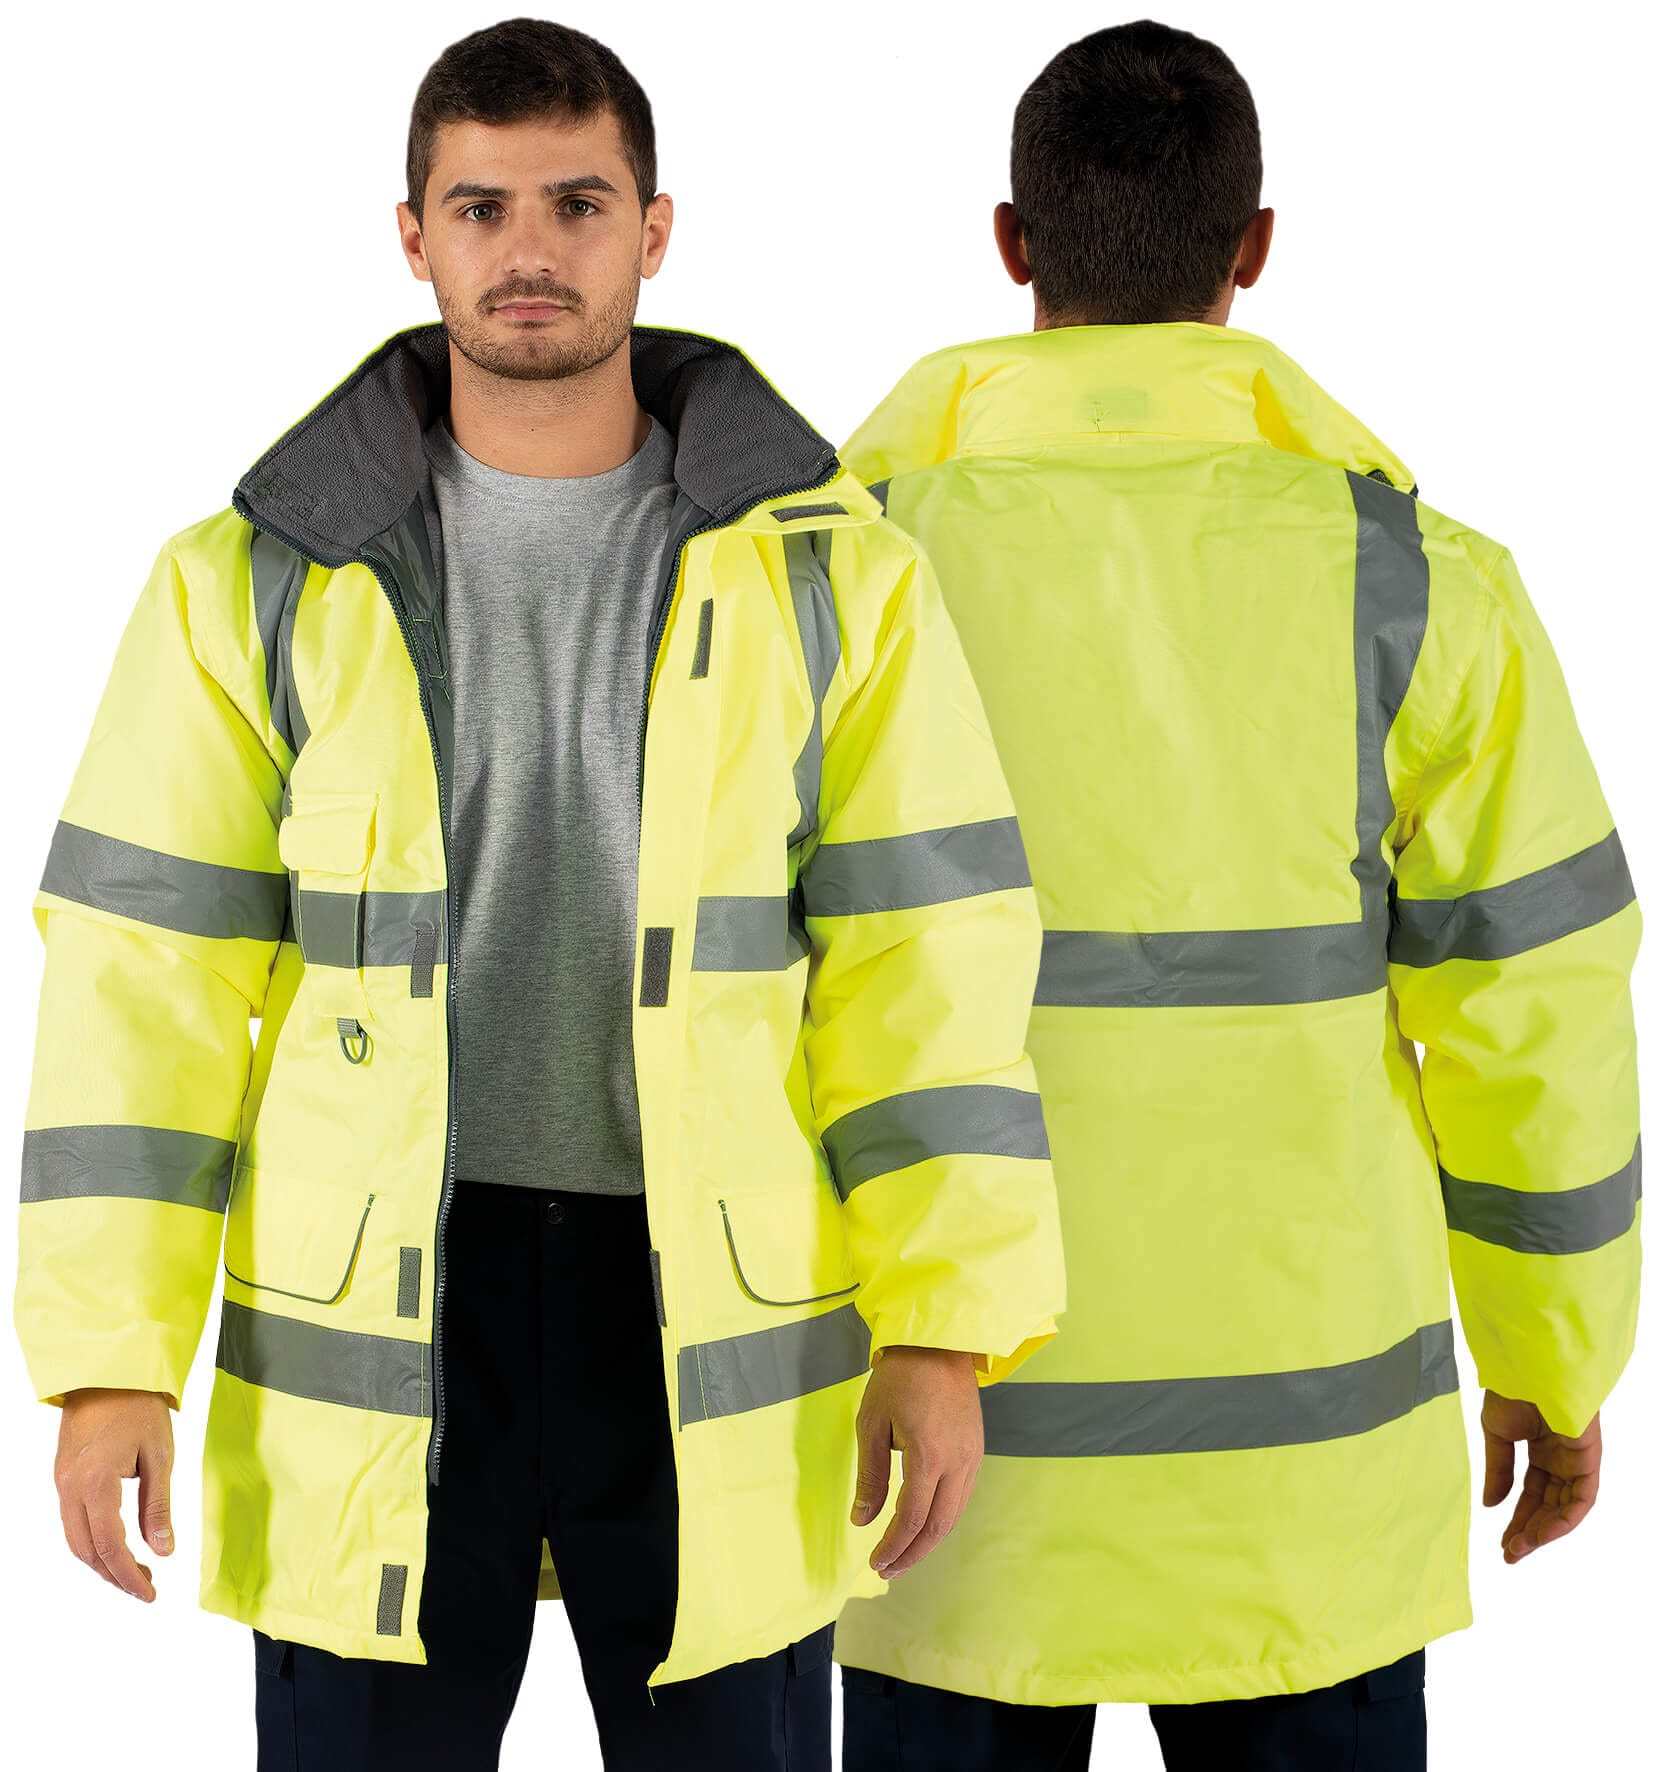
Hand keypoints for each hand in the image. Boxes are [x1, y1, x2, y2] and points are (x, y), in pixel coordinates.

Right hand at [54, 1388, 175, 1600]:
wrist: (107, 1370)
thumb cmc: (139, 1405)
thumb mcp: (160, 1454)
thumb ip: (158, 1506)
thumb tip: (164, 1550)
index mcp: (96, 1482)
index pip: (110, 1546)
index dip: (128, 1576)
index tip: (150, 1593)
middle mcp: (70, 1488)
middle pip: (87, 1551)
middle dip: (115, 1575)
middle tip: (146, 1587)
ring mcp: (61, 1483)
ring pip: (75, 1540)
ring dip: (102, 1561)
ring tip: (136, 1569)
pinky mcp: (62, 1477)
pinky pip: (72, 1522)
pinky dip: (92, 1541)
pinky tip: (117, 1544)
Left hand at [850, 1345, 981, 1576]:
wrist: (939, 1342)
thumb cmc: (899, 1378)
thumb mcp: (872, 1423)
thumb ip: (870, 1475)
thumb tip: (862, 1521)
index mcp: (929, 1457)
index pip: (910, 1519)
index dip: (892, 1546)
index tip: (874, 1563)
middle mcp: (958, 1464)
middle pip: (937, 1527)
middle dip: (911, 1554)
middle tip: (887, 1569)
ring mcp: (972, 1458)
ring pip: (954, 1516)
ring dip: (928, 1541)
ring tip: (903, 1555)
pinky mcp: (977, 1450)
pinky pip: (962, 1497)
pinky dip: (942, 1519)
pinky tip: (924, 1523)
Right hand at [1480, 1389, 1600, 1563]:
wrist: (1527, 1368)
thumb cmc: (1510, 1391)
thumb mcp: (1497, 1435)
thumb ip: (1498, 1471)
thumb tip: (1491, 1505)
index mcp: (1539, 1448)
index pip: (1532, 1492)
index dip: (1517, 1518)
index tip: (1503, 1542)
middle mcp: (1561, 1458)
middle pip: (1549, 1504)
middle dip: (1529, 1531)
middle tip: (1510, 1553)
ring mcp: (1577, 1460)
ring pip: (1565, 1507)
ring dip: (1544, 1530)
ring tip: (1519, 1548)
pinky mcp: (1590, 1460)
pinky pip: (1581, 1499)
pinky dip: (1563, 1519)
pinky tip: (1539, 1532)